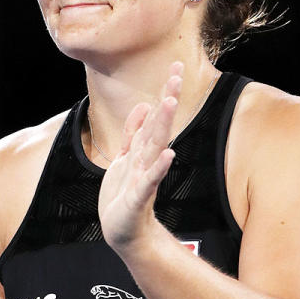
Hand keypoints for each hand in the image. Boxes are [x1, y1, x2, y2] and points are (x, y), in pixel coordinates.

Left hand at [98, 62, 183, 251]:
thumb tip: (145, 105)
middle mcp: (147, 160)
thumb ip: (133, 132)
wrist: (123, 231)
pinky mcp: (138, 197)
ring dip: (162, 125)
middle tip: (176, 75)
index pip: (156, 116)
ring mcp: (144, 177)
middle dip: (167, 100)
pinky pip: (150, 179)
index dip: (165, 92)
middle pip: (158, 126)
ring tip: (170, 103)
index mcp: (142, 150)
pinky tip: (169, 154)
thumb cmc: (124, 194)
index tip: (175, 67)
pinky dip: (159, 167)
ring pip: (154, 146)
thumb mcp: (124, 157)